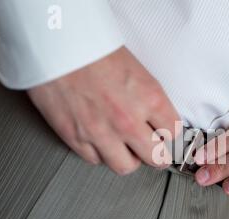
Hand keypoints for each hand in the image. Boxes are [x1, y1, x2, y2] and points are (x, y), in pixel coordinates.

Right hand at [28, 47, 179, 174]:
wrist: (54, 42)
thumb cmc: (91, 46)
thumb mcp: (135, 67)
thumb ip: (148, 96)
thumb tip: (156, 115)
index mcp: (148, 98)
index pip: (174, 132)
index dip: (169, 133)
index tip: (165, 133)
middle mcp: (128, 120)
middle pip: (156, 158)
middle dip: (156, 154)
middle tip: (152, 149)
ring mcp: (102, 133)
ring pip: (126, 166)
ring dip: (128, 159)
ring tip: (125, 149)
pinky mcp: (76, 138)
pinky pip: (95, 160)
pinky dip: (99, 154)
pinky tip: (100, 141)